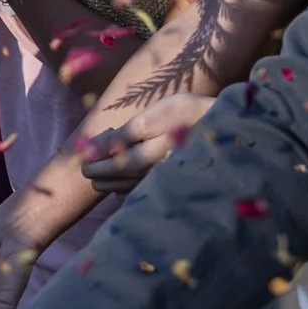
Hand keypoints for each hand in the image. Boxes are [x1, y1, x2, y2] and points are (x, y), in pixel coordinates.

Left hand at [81, 91, 214, 194]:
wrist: (223, 128)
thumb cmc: (184, 116)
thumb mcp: (150, 119)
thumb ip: (120, 136)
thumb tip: (90, 149)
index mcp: (144, 161)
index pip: (105, 170)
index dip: (90, 161)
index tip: (84, 153)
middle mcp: (150, 179)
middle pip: (109, 183)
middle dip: (98, 167)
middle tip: (101, 148)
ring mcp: (159, 185)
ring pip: (120, 188)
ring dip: (110, 175)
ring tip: (115, 153)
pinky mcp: (166, 186)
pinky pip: (135, 192)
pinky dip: (124, 182)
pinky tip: (128, 166)